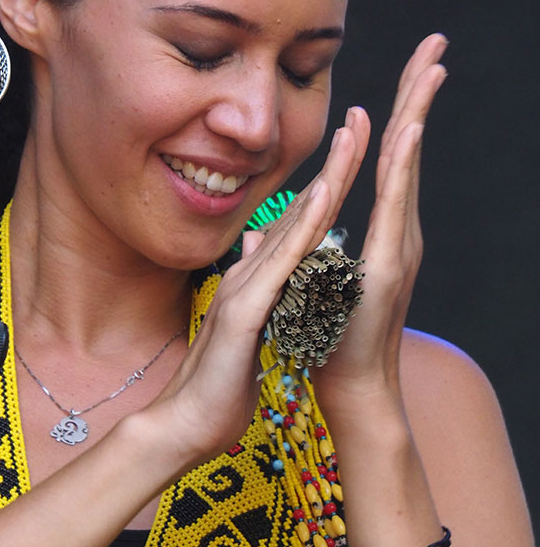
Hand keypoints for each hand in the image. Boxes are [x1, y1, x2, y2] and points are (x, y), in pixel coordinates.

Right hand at [146, 109, 369, 468]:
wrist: (183, 424)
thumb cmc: (217, 387)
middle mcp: (251, 277)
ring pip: (293, 226)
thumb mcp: (246, 335)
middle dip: (334, 168)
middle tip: (363, 122)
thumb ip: (256, 299)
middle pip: (300, 213)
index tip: (355, 155)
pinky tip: (326, 197)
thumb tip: (259, 270)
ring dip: (325, 181)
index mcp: (257, 285)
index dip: (327, 189)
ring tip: (354, 138)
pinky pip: (282, 263)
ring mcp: (245, 290)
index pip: (300, 229)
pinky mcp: (243, 312)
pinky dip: (305, 227)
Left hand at [312, 33, 447, 405]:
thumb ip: (288, 248)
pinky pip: (395, 205)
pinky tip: (407, 129)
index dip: (397, 108)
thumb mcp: (302, 281)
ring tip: (431, 67)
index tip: (409, 64)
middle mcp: (398, 229)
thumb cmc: (327, 338)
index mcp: (379, 227)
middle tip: (437, 42)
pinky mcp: (391, 265)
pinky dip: (401, 165)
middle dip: (419, 93)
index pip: (388, 155)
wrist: (349, 388)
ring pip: (408, 166)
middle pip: (409, 148)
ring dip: (418, 114)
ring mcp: (399, 245)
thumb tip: (260, 227)